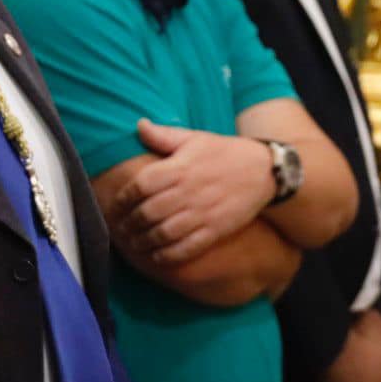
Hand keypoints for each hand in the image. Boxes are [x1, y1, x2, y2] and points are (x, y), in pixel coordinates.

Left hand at [108, 120, 274, 263]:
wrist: (264, 170)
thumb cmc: (225, 152)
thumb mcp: (195, 138)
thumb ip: (164, 135)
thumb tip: (138, 125)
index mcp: (180, 167)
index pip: (141, 185)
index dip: (124, 197)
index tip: (116, 205)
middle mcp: (189, 192)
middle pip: (148, 212)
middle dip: (130, 223)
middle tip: (120, 228)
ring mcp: (203, 213)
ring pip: (164, 233)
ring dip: (144, 241)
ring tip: (134, 244)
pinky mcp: (215, 230)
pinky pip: (187, 248)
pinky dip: (168, 256)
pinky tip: (157, 257)